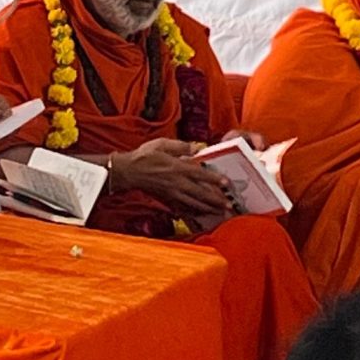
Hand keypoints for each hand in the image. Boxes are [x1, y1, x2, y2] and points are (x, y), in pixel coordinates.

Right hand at [111, 138, 237, 226]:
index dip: (214, 179)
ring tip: (220, 212)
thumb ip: (180, 146)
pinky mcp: (167, 200)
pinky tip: (201, 216)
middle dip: (216, 200)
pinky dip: (194, 213)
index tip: (226, 183)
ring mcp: (172, 194)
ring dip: (208, 208)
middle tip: (230, 205)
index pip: (200, 174)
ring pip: (194, 204)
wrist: (129, 171)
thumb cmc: (144, 156)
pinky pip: (183, 209)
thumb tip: (196, 148)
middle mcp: (177, 183)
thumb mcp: (162, 144)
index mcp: (177, 168)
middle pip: (200, 193)